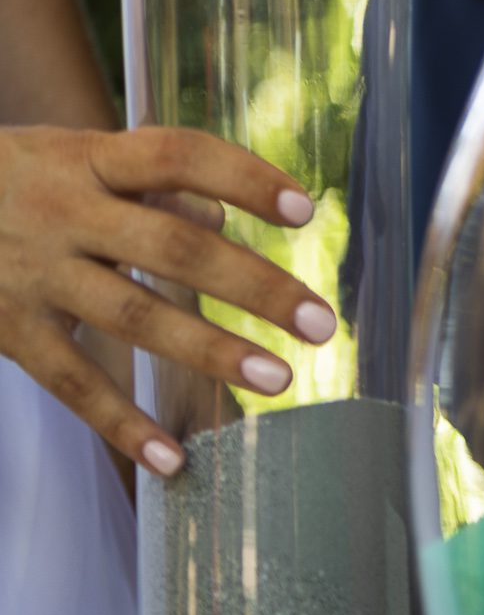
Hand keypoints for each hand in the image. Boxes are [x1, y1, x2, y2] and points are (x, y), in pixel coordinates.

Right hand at [0, 126, 334, 475]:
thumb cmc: (13, 180)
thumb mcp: (71, 157)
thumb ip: (149, 182)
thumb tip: (222, 215)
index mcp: (88, 159)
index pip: (177, 155)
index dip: (243, 177)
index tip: (305, 210)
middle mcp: (64, 213)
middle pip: (173, 247)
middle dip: (254, 286)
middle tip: (320, 322)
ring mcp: (33, 275)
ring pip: (133, 316)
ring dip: (210, 351)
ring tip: (278, 379)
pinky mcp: (6, 331)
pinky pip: (71, 384)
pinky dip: (122, 424)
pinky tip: (173, 460)